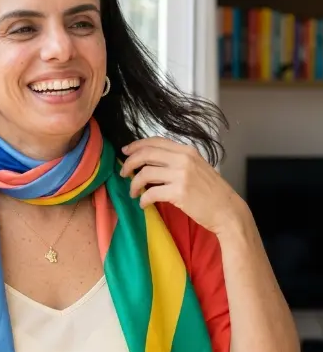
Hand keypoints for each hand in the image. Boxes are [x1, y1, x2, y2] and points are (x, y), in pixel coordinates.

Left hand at [120, 137, 245, 235]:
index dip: (137, 145)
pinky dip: (143, 199)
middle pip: (146, 154)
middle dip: (129, 163)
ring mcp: (182, 175)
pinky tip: (143, 203)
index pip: (155, 141)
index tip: (125, 151)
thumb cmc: (212, 192)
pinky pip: (151, 192)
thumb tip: (150, 163)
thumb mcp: (197, 168)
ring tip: (133, 192)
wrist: (227, 210)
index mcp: (187, 151)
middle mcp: (184, 159)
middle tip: (124, 173)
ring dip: (134, 184)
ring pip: (145, 173)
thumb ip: (177, 161)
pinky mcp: (179, 192)